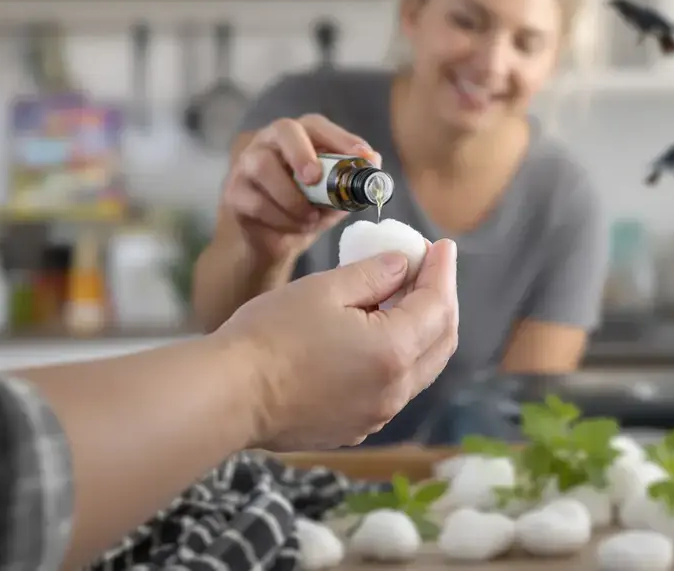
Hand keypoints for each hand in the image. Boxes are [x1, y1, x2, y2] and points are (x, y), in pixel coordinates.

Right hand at [219, 239, 458, 450]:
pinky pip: (393, 389)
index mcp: (394, 351)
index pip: (437, 305)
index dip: (442, 271)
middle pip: (441, 341)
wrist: (230, 395)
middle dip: (441, 301)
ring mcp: (376, 415)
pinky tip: (377, 336)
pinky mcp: (355, 427)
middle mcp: (395, 390)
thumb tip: (402, 265)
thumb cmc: (270, 335)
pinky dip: (399, 358)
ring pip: (420, 368)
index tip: (443, 246)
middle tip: (430, 270)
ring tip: (403, 298)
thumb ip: (374, 274)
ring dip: (421, 331)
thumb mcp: (325, 289)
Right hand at [222, 114, 380, 261]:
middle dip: (302, 153)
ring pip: (262, 166)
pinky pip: (256, 201)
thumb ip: (352, 180)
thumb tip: (374, 163)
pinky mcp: (234, 192)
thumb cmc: (307, 208)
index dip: (341, 138)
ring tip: (311, 218)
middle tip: (315, 178)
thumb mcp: (335, 196)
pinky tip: (294, 227)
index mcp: (298, 137)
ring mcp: (246, 164)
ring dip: (292, 197)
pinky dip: (281, 218)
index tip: (363, 157)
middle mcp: (270, 141)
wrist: (274, 243)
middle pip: (283, 130)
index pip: (316, 125)